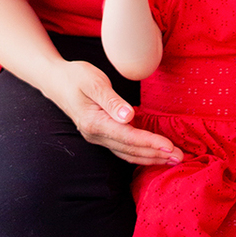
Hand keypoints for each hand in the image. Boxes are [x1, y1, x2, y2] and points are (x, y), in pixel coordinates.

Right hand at [50, 59, 181, 167]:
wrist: (55, 81)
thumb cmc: (74, 77)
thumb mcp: (93, 82)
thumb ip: (111, 100)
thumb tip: (128, 116)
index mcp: (94, 123)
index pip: (127, 137)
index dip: (150, 143)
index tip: (169, 146)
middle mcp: (96, 135)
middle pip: (130, 149)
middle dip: (156, 154)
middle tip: (181, 157)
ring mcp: (98, 137)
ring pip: (128, 153)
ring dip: (151, 157)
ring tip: (173, 159)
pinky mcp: (102, 135)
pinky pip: (124, 149)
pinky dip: (141, 153)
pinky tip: (154, 154)